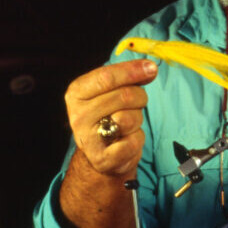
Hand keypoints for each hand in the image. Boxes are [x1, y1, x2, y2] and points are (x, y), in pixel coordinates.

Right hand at [64, 59, 156, 177]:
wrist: (101, 153)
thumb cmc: (109, 115)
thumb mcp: (111, 91)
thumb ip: (127, 77)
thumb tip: (149, 68)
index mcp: (77, 93)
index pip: (106, 77)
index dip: (132, 71)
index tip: (151, 68)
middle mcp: (78, 115)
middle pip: (124, 96)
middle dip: (140, 97)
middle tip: (137, 103)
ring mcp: (88, 139)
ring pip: (130, 119)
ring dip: (137, 119)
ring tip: (126, 124)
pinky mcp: (102, 159)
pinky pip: (133, 142)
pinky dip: (137, 139)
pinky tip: (126, 140)